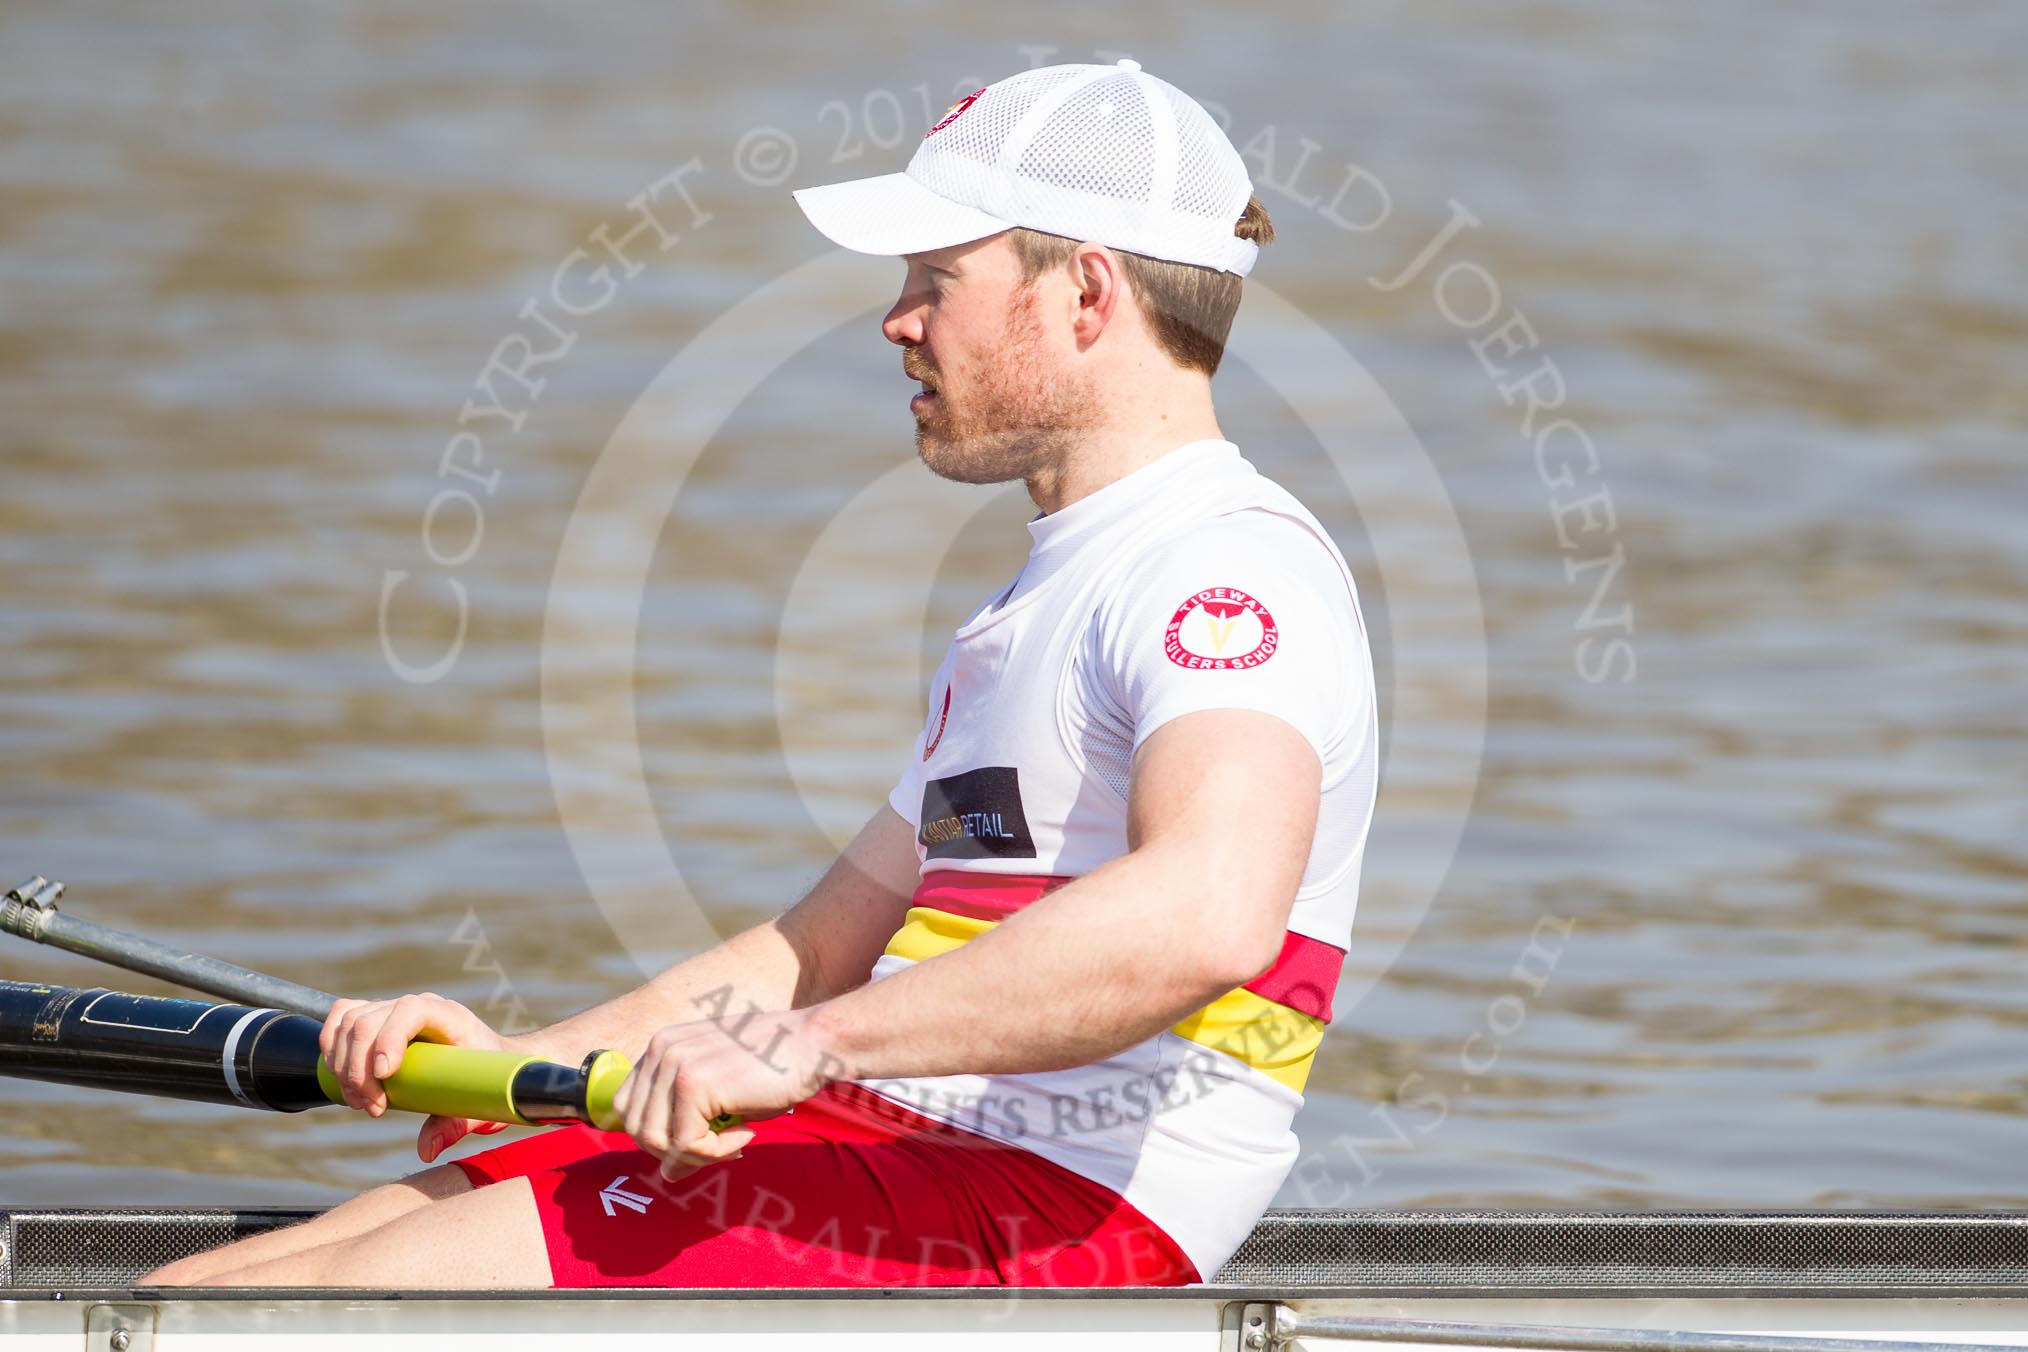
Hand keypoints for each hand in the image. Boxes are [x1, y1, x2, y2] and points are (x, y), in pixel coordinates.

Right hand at [319, 993, 508, 1162]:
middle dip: (360, 1070)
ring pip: (350, 1023)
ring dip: (344, 1068)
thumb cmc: (483, 1078)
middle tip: (373, 1109)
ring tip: (361, 1102)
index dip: (390, 1037)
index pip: (412, 1010)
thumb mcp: (475, 1103)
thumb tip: (426, 1150)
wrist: (485, 1061)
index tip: (384, 1075)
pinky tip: (340, 1077)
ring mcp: (393, 1008)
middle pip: (370, 1021)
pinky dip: (331, 1046)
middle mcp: (417, 1005)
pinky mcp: (375, 1016)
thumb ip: (453, 1125)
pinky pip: (341, 1018)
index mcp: (448, 1016)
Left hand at [612, 1008, 841, 1179]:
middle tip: (718, 1145)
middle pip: (636, 1128)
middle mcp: (661, 1050)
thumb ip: (686, 1122)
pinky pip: (685, 1145)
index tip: (698, 1138)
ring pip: (655, 1141)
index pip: (628, 1107)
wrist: (813, 1044)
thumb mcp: (720, 1090)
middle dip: (674, 1150)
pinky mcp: (693, 1084)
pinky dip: (716, 1151)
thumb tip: (666, 1174)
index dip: (657, 1135)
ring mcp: (675, 1064)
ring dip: (696, 1153)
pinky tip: (745, 1132)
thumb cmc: (774, 1068)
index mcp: (663, 1045)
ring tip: (733, 1139)